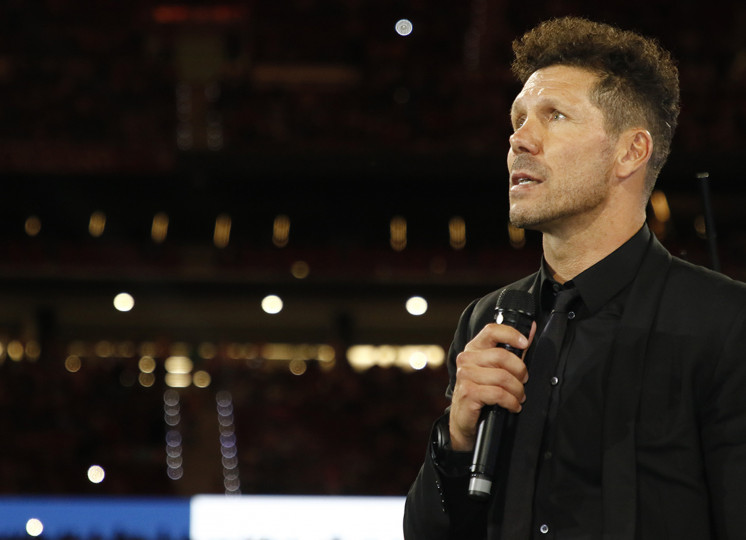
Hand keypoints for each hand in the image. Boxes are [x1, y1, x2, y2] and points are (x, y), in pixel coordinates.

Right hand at [449, 321, 535, 450]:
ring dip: (517, 390)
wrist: (464, 420)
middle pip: (502, 356)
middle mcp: (466, 359)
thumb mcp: (495, 369)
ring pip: (503, 377)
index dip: (511, 334)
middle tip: (523, 381)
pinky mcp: (468, 393)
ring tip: (518, 397)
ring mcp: (465, 375)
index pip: (491, 331)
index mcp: (474, 349)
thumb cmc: (481, 393)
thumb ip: (513, 350)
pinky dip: (511, 402)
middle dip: (520, 371)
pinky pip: (498, 394)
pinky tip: (512, 406)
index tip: (525, 344)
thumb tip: (531, 331)